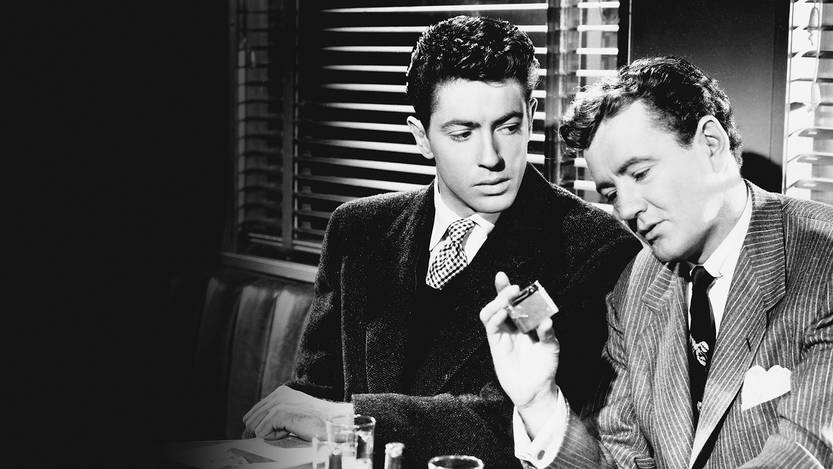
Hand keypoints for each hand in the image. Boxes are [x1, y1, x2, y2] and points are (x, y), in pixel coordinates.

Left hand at [242, 385, 353, 440]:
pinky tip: (291, 431)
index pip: (253, 412)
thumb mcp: (293, 415)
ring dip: (270, 434)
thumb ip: (275, 416)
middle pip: (250, 419)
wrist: (334, 424)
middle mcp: (277, 395)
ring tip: (290, 430)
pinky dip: (274, 437)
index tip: (277, 432)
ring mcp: (278, 402)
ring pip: (253, 427)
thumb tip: (251, 430)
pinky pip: (261, 432)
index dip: (259, 427)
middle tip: (286, 431)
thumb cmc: (317, 423)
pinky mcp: (280, 413)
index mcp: (280, 393)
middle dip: (263, 431)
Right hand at [479, 272, 560, 435]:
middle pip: (500, 303)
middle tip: (512, 287)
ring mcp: (502, 335)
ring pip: (491, 312)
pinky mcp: (496, 345)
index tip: (502, 276)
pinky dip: (495, 317)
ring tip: (507, 299)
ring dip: (497, 303)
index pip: (513, 301)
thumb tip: (547, 321)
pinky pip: (491, 327)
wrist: (536, 390)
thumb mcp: (551, 349)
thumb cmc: (544, 367)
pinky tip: (503, 313)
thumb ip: (548, 334)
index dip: (506, 288)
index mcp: (524, 322)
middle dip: (502, 291)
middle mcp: (511, 326)